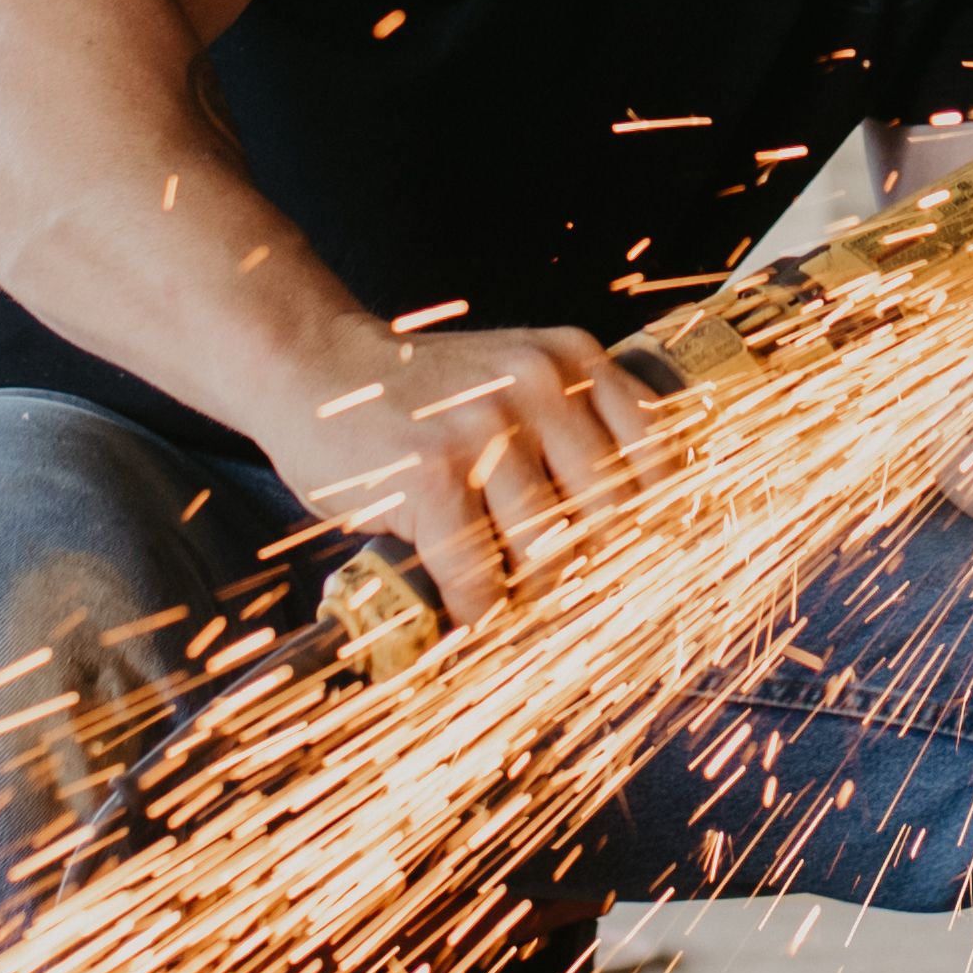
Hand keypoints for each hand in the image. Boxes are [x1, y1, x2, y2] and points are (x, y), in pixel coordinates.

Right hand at [284, 326, 655, 622]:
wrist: (315, 368)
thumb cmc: (425, 396)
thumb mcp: (515, 380)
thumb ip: (574, 430)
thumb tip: (641, 536)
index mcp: (574, 361)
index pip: (658, 460)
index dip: (653, 525)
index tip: (638, 564)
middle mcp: (540, 384)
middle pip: (610, 514)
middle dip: (590, 567)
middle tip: (568, 597)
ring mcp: (484, 426)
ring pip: (550, 550)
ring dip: (530, 595)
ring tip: (513, 602)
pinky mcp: (429, 471)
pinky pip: (478, 574)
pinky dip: (475, 609)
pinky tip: (466, 611)